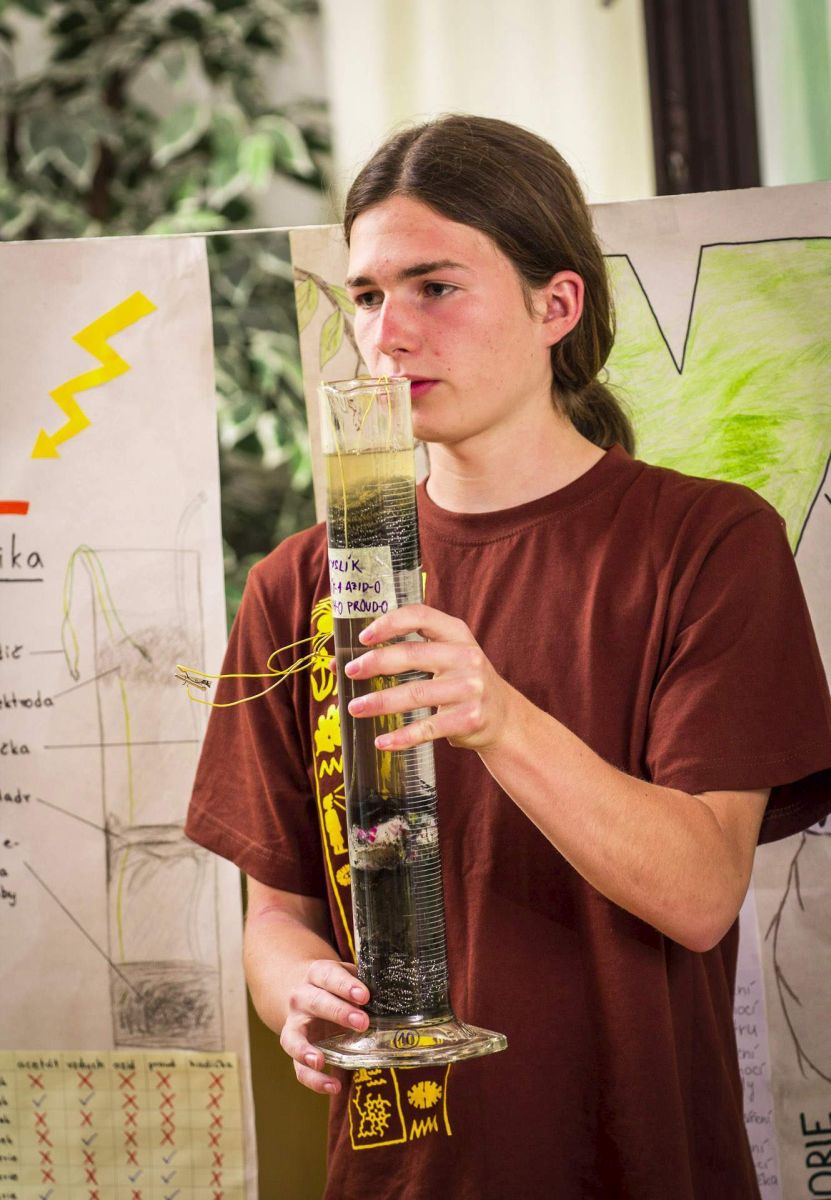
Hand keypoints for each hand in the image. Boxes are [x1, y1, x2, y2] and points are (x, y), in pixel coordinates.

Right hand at [279, 959, 369, 1094]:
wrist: (306, 993)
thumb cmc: (336, 987)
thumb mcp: (348, 979)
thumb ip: (364, 986)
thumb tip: (396, 997)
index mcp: (317, 975)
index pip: (329, 976)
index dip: (345, 986)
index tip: (364, 996)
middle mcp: (301, 998)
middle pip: (316, 1003)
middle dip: (338, 1012)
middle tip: (363, 1023)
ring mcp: (294, 1025)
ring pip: (293, 1038)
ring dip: (307, 1050)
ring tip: (320, 1061)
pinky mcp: (294, 1050)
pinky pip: (298, 1068)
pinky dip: (313, 1079)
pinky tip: (333, 1086)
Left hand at [343, 604, 512, 751]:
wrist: (504, 718)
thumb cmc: (461, 682)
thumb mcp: (445, 657)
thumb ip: (405, 652)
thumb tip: (339, 660)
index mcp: (457, 633)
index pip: (420, 616)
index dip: (389, 623)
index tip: (364, 636)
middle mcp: (466, 656)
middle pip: (412, 655)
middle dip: (376, 663)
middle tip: (350, 672)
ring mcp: (470, 688)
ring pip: (415, 694)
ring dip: (380, 702)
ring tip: (355, 708)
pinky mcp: (468, 719)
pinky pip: (427, 728)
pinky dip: (402, 737)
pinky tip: (382, 742)